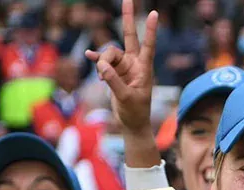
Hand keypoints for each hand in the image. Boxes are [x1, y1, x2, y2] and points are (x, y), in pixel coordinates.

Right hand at [85, 0, 157, 134]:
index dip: (150, 30)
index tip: (154, 13)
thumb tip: (101, 65)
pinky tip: (89, 55)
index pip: (148, 45)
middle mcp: (134, 64)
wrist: (131, 123)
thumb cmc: (135, 112)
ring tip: (101, 79)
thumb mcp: (126, 98)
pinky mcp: (113, 73)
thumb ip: (113, 81)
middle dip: (128, 18)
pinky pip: (102, 62)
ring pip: (109, 54)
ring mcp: (123, 67)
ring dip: (102, 63)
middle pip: (128, 38)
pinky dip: (96, 59)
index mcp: (144, 69)